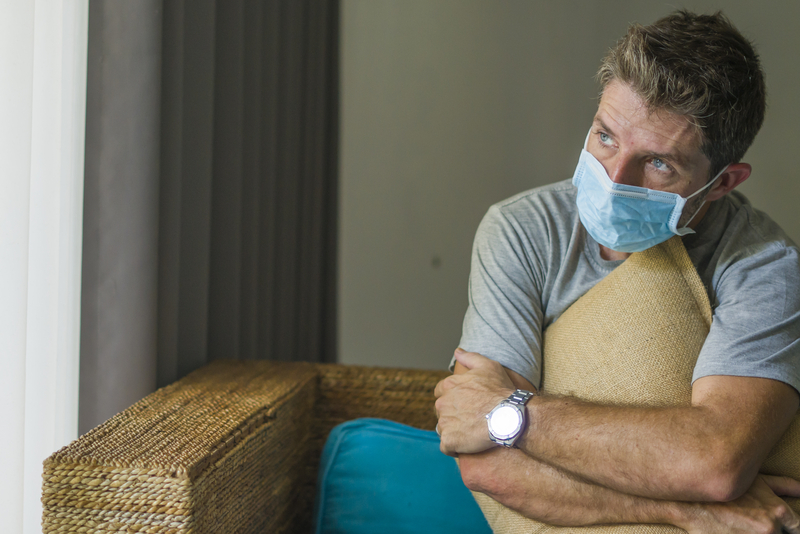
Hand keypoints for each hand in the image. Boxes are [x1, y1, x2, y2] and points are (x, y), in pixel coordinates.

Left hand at [434, 349, 515, 455]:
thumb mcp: (488, 366)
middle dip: (452, 415)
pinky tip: (468, 445)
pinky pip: (447, 447)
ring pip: (443, 429)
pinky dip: (455, 447)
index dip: (453, 399)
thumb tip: (457, 351)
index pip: (440, 393)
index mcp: (448, 385)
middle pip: (441, 411)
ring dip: (454, 431)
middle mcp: (442, 403)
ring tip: (472, 433)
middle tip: (471, 419)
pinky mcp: (450, 440)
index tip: (466, 405)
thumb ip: (470, 357)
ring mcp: (445, 423)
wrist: (509, 416)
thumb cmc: (501, 391)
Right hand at [681, 475, 799, 532]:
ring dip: (754, 533)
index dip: (790, 527)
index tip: (782, 526)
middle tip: (750, 522)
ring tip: (739, 526)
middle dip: (770, 530)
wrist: (689, 502)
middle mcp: (769, 528)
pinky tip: (733, 531)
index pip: (799, 527)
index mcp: (778, 511)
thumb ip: (784, 486)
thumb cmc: (724, 488)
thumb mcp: (756, 480)